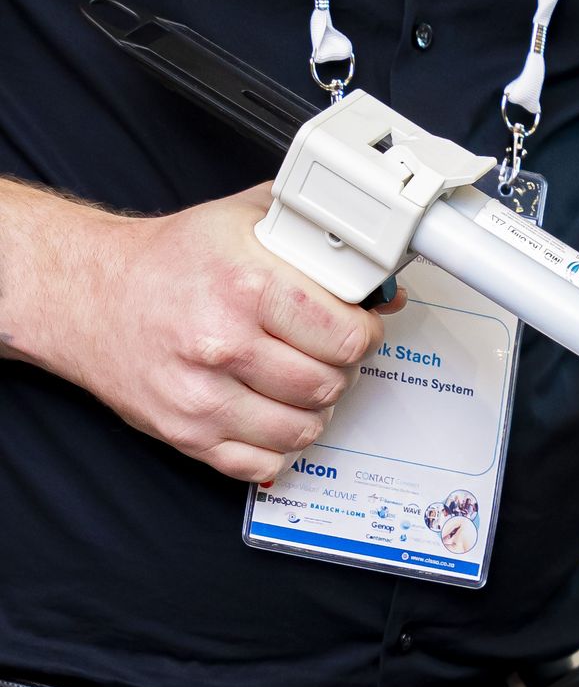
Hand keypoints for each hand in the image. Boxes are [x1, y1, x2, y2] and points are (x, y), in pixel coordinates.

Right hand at [15, 182, 404, 483]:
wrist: (89, 296)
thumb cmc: (168, 262)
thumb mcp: (245, 223)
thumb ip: (317, 244)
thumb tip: (381, 290)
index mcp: (246, 286)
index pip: (347, 337)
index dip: (362, 334)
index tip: (354, 328)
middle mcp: (223, 343)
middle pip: (329, 385)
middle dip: (337, 370)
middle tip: (322, 354)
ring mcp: (203, 397)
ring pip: (304, 429)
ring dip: (311, 410)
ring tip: (297, 382)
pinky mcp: (188, 435)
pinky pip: (264, 464)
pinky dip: (277, 445)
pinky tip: (269, 413)